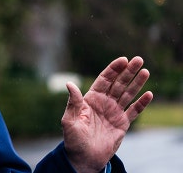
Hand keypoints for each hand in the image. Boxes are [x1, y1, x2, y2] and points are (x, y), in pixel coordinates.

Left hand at [61, 56, 152, 172]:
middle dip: (128, 71)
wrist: (84, 158)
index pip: (104, 80)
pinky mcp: (122, 124)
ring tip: (145, 71)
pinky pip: (134, 111)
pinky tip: (149, 94)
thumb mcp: (70, 120)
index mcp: (90, 99)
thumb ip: (73, 102)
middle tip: (138, 59)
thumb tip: (69, 84)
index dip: (113, 69)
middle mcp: (103, 103)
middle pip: (118, 84)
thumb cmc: (73, 139)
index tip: (122, 60)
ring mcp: (114, 112)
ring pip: (127, 94)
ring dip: (136, 83)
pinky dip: (141, 103)